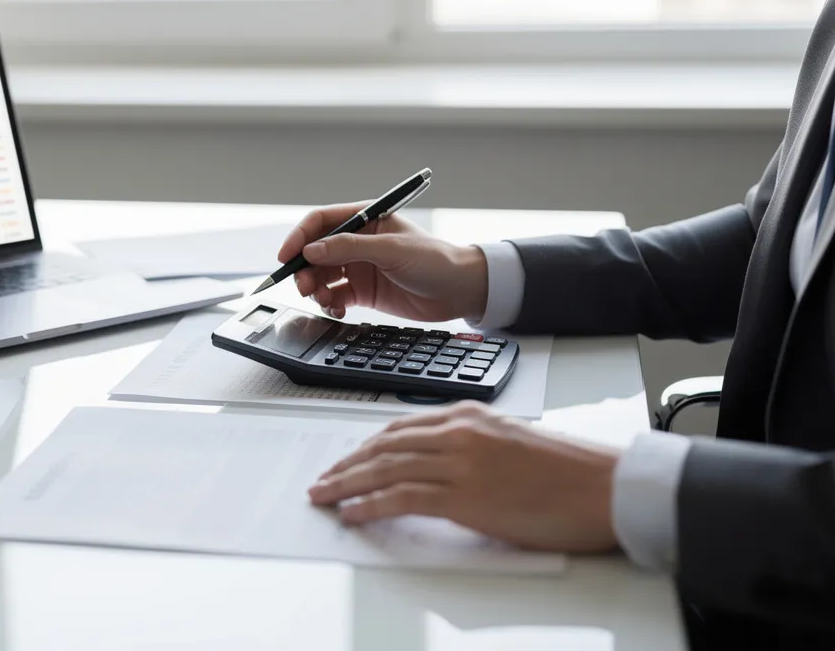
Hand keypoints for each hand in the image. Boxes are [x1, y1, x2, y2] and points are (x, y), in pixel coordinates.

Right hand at [277, 204, 488, 322]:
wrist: (461, 291)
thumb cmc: (436, 261)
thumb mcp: (392, 250)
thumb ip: (349, 248)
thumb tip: (312, 250)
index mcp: (365, 220)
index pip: (321, 222)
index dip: (299, 237)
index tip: (286, 256)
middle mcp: (358, 242)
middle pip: (315, 252)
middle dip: (304, 269)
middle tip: (304, 287)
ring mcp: (359, 267)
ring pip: (321, 276)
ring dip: (315, 289)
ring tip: (322, 300)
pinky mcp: (363, 292)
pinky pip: (334, 296)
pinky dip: (330, 304)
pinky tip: (338, 310)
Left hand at [306, 402, 619, 552]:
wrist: (607, 487)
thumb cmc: (572, 472)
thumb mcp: (513, 442)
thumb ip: (475, 446)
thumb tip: (444, 468)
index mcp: (470, 416)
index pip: (401, 428)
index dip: (367, 446)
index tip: (348, 459)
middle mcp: (458, 433)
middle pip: (384, 447)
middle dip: (347, 465)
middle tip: (323, 480)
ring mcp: (459, 463)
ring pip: (385, 469)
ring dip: (347, 485)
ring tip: (324, 497)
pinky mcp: (464, 496)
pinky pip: (401, 498)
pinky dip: (369, 506)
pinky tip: (352, 513)